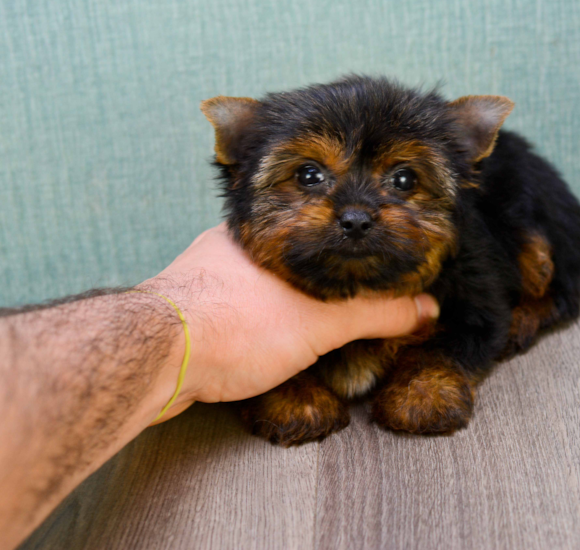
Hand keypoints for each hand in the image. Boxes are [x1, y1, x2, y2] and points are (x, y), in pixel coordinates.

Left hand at [142, 224, 438, 414]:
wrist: (156, 357)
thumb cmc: (234, 324)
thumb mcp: (322, 320)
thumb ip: (376, 311)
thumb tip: (424, 309)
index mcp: (265, 227)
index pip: (318, 222)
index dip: (346, 238)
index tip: (366, 261)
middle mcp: (230, 242)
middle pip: (288, 248)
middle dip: (315, 271)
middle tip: (340, 299)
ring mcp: (202, 273)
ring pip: (255, 277)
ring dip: (280, 297)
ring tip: (304, 325)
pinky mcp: (184, 306)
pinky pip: (230, 303)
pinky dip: (252, 318)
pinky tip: (260, 339)